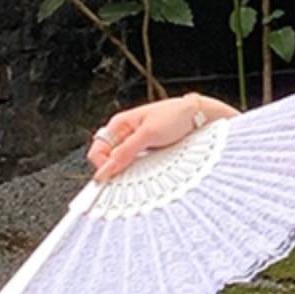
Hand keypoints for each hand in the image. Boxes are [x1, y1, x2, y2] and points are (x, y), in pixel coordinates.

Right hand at [86, 93, 201, 183]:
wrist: (197, 116)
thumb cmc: (175, 116)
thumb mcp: (149, 134)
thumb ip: (127, 151)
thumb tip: (108, 166)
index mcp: (119, 124)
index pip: (98, 151)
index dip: (103, 166)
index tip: (113, 178)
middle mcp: (124, 133)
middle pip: (108, 158)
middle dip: (115, 169)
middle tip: (128, 177)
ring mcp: (135, 142)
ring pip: (121, 162)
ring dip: (127, 170)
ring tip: (141, 173)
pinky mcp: (146, 149)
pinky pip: (134, 162)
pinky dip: (138, 169)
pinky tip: (147, 171)